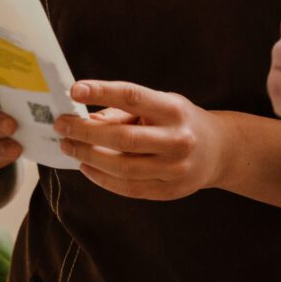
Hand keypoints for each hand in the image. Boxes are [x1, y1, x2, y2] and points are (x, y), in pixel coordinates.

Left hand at [55, 81, 225, 199]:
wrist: (218, 150)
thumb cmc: (180, 120)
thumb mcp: (159, 104)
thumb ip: (123, 111)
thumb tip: (85, 117)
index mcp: (173, 110)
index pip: (133, 97)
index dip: (102, 92)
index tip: (75, 90)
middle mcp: (176, 139)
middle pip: (123, 138)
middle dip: (86, 132)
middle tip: (61, 125)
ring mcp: (173, 169)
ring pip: (122, 167)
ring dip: (89, 156)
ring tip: (69, 146)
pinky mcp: (168, 191)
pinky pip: (128, 188)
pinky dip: (102, 178)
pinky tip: (86, 166)